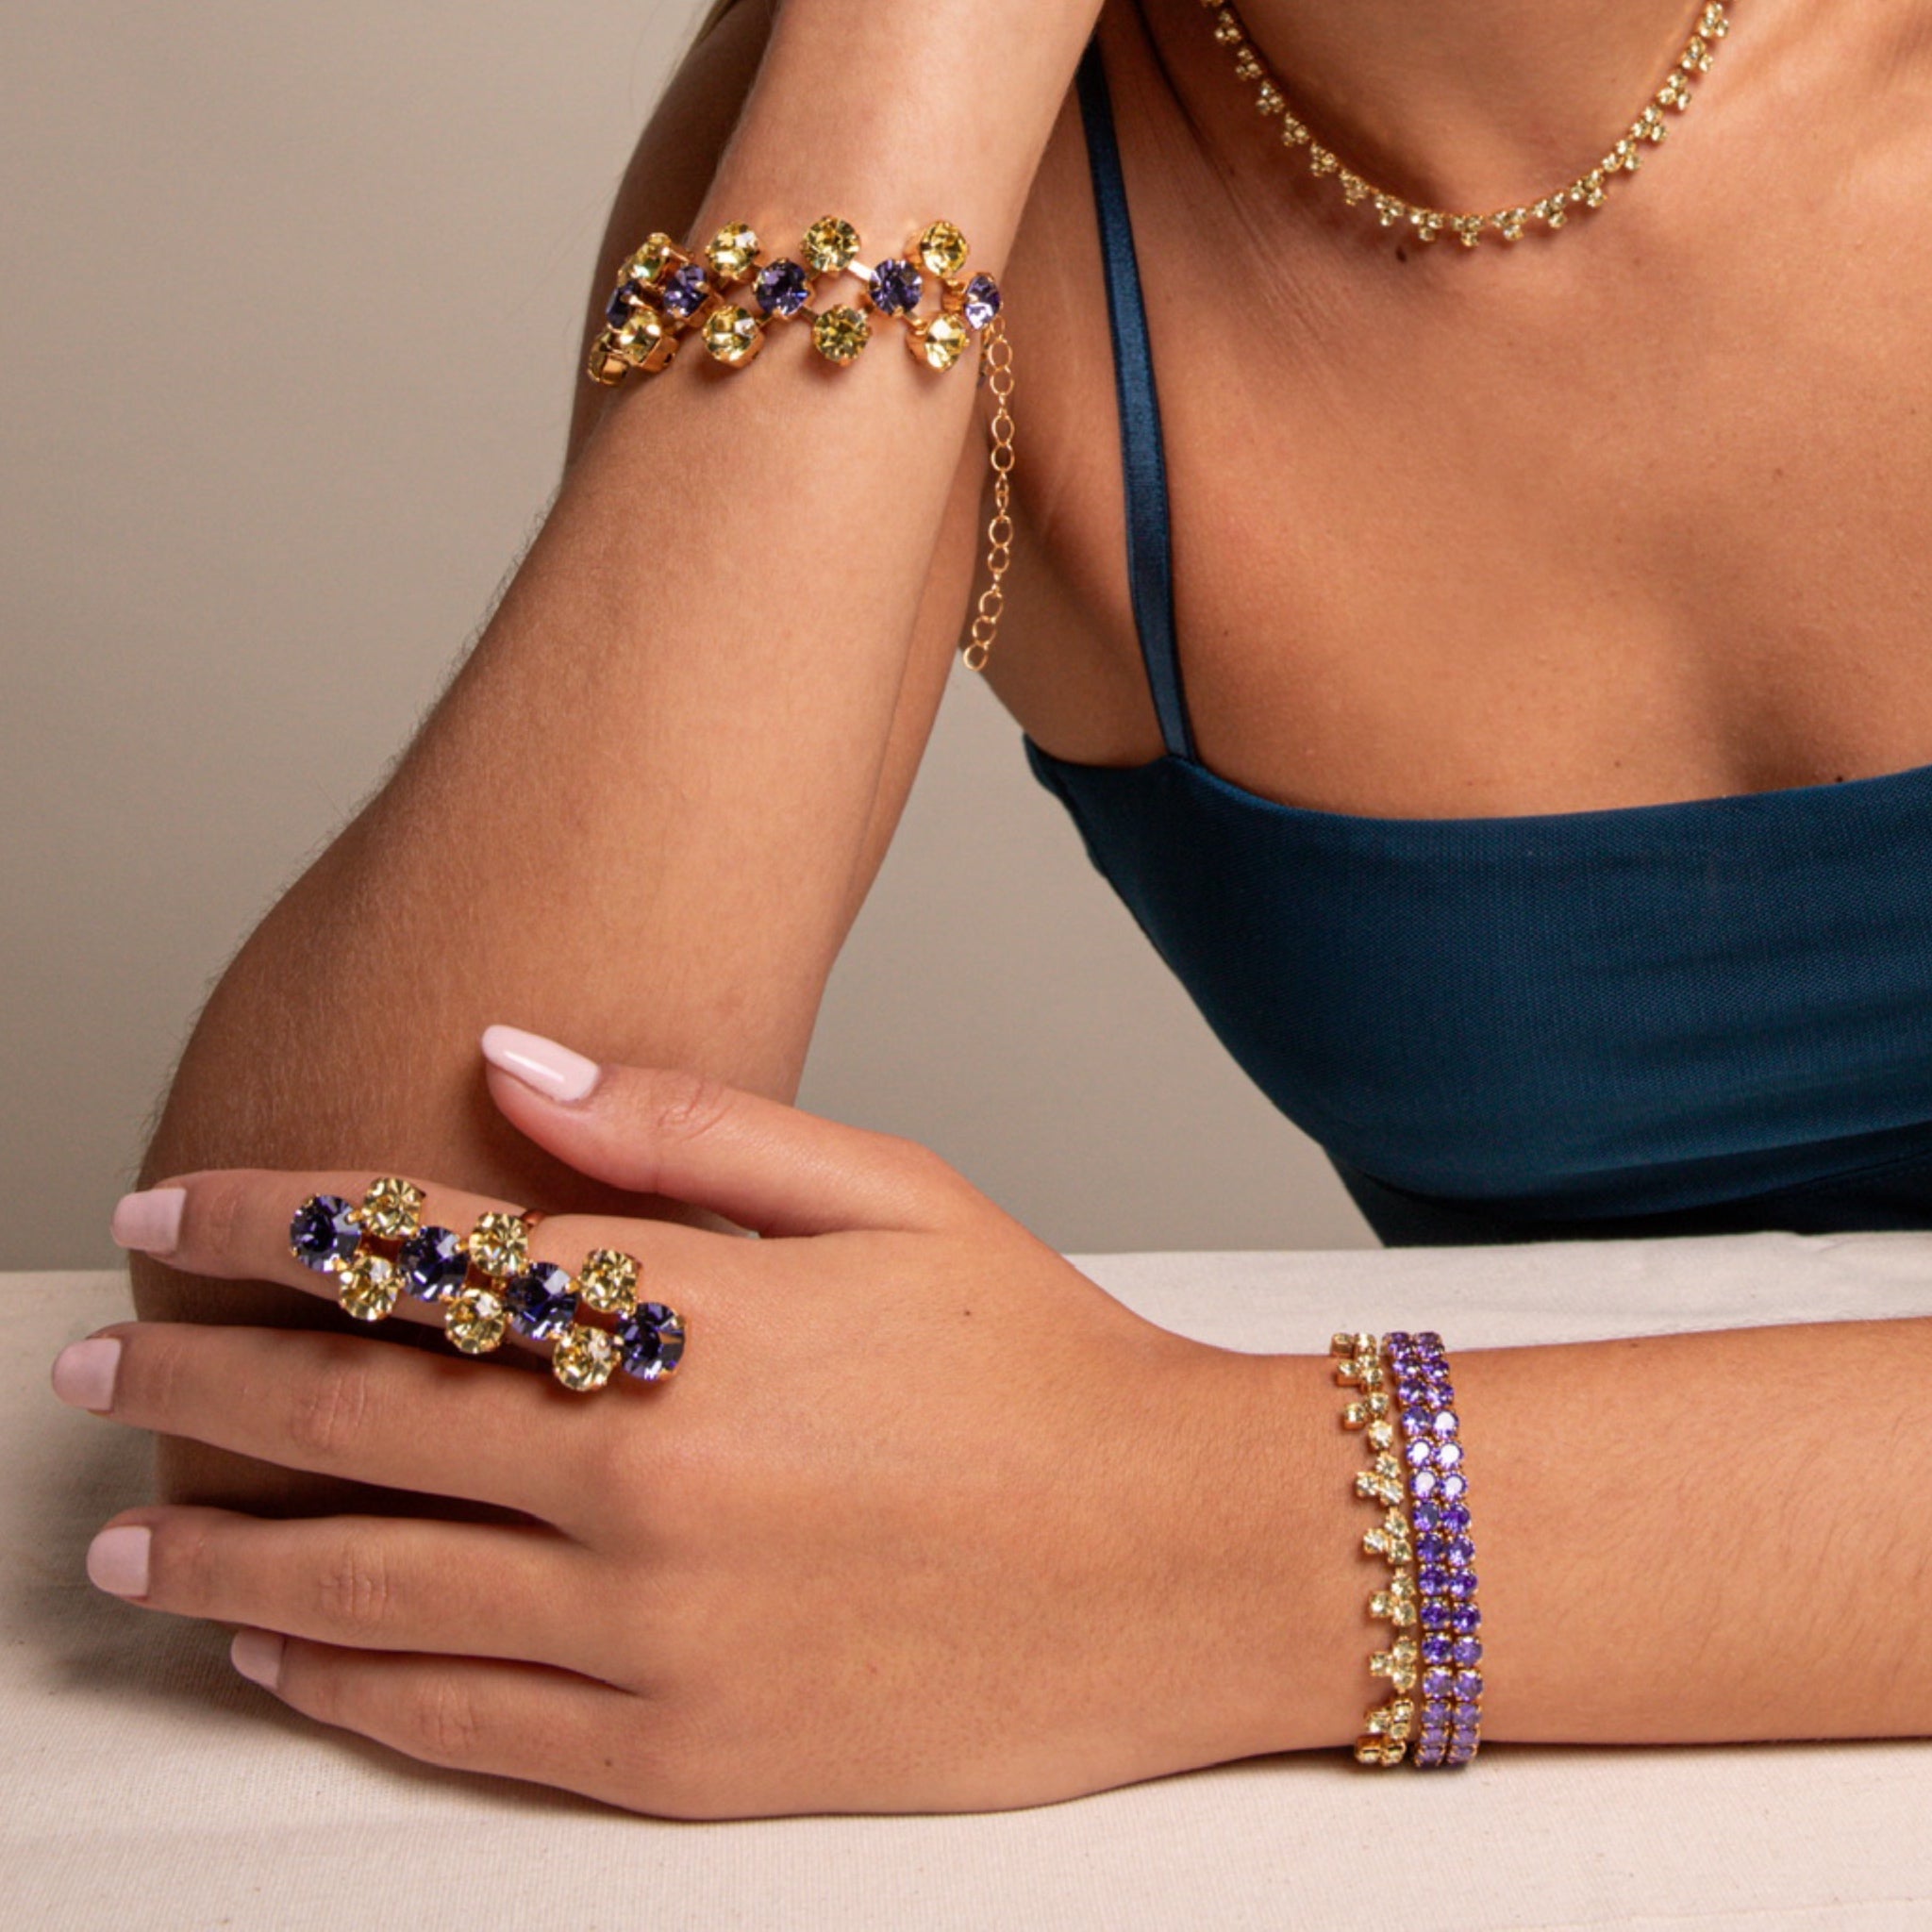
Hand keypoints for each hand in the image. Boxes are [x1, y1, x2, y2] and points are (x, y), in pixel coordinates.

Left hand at [63, 1039, 1328, 1815]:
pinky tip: (281, 1659)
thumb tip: (509, 1056)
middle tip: (94, 1368)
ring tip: (134, 1540)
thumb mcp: (893, 1192)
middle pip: (356, 1422)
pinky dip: (346, 1689)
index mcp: (697, 1319)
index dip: (260, 1228)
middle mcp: (648, 1481)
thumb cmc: (1045, 1361)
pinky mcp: (687, 1757)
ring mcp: (657, 1636)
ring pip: (369, 1594)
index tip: (166, 1219)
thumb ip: (688, 1125)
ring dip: (225, 1558)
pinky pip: (463, 1727)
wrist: (1182, 1562)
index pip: (413, 1254)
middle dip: (199, 1383)